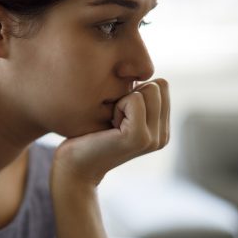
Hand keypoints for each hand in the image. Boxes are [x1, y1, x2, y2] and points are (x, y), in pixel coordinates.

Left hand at [51, 78, 169, 187]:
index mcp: (162, 128)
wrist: (74, 167)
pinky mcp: (139, 137)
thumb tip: (140, 70)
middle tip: (113, 119)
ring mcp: (154, 138)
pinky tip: (108, 128)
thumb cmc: (89, 135)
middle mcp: (163, 135)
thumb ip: (137, 96)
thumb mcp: (118, 113)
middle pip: (159, 85)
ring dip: (123, 100)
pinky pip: (134, 99)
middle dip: (131, 94)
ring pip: (149, 89)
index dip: (135, 91)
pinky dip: (116, 107)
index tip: (118, 113)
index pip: (162, 85)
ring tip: (111, 124)